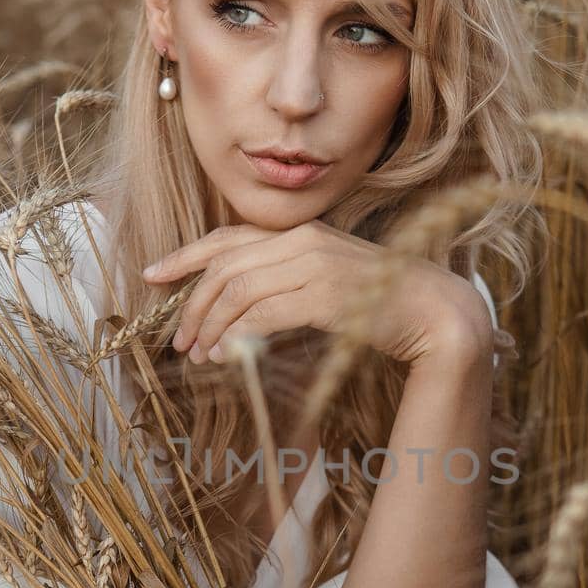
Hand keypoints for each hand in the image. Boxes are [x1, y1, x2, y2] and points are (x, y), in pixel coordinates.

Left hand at [142, 221, 493, 368]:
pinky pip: (263, 313)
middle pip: (225, 267)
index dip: (184, 257)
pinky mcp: (324, 294)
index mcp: (300, 232)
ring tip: (197, 355)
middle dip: (192, 305)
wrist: (434, 311)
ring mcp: (313, 264)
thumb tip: (240, 310)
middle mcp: (302, 240)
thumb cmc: (382, 302)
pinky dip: (237, 335)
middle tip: (178, 339)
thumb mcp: (327, 281)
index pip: (227, 238)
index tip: (153, 276)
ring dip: (210, 326)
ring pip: (237, 291)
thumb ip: (287, 282)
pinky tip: (225, 355)